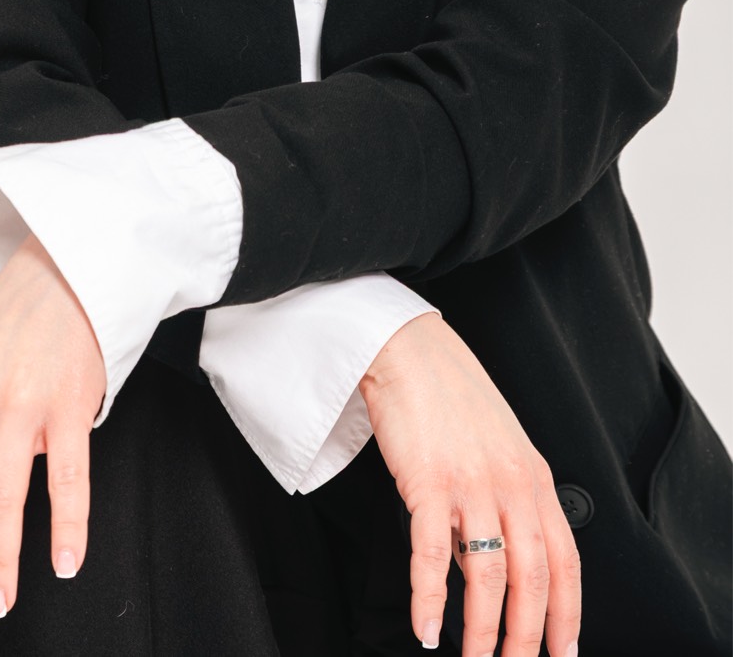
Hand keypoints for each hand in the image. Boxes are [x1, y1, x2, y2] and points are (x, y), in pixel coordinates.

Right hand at [358, 313, 580, 656]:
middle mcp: (511, 482)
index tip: (563, 653)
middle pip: (531, 578)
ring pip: (488, 575)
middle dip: (527, 638)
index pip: (565, 560)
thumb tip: (488, 562)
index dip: (568, 614)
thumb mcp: (496, 446)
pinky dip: (429, 598)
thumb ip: (503, 500)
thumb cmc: (448, 394)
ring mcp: (471, 482)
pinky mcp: (428, 480)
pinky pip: (430, 553)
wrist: (407, 348)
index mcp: (533, 476)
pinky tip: (426, 626)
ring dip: (482, 630)